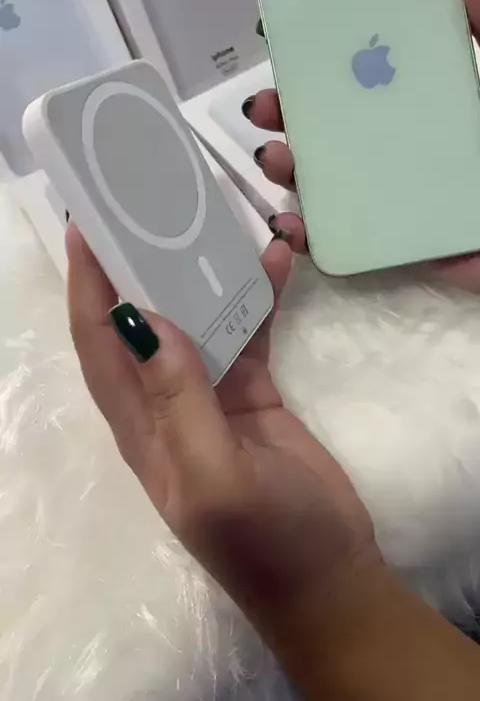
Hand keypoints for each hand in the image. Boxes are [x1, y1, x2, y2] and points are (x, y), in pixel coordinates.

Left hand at [66, 223, 379, 639]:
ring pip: (194, 320)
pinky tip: (274, 264)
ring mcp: (209, 397)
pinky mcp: (251, 395)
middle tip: (148, 206)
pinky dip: (256, 299)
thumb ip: (178, 399)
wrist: (331, 577)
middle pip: (138, 322)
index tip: (86, 225)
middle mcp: (164, 404)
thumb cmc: (265, 539)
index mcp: (140, 426)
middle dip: (135, 266)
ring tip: (214, 218)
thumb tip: (140, 319)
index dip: (86, 287)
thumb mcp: (214, 474)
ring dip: (200, 274)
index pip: (98, 344)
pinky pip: (245, 333)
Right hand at [246, 0, 479, 291]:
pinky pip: (344, 242)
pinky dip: (307, 235)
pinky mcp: (400, 245)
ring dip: (289, 167)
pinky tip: (291, 222)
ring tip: (274, 156)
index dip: (325, 59)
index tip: (288, 39)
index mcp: (429, 103)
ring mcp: (399, 198)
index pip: (369, 76)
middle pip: (334, 128)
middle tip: (264, 103)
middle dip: (288, 113)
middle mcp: (406, 147)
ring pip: (328, 183)